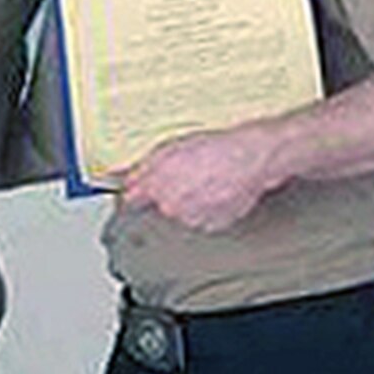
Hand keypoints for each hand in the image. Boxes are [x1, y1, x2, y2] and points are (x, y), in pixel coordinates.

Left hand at [117, 123, 285, 231]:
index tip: (134, 193)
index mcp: (154, 186)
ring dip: (189, 202)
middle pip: (159, 205)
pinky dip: (208, 209)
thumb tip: (123, 180)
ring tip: (207, 181)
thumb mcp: (168, 149)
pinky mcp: (212, 225)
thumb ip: (141, 168)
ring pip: (182, 213)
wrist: (250, 157)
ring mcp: (191, 218)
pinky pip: (203, 219)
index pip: (131, 199)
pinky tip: (218, 191)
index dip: (134, 194)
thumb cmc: (213, 148)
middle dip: (166, 194)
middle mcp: (169, 206)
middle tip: (187, 177)